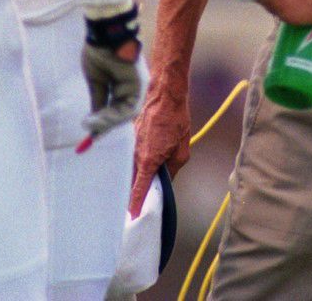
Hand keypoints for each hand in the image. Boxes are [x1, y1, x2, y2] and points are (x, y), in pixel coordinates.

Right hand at [78, 5, 144, 147]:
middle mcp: (134, 86)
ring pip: (127, 113)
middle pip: (123, 113)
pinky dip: (115, 115)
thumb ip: (99, 100)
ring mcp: (139, 85)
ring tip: (92, 124)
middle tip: (90, 136)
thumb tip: (92, 121)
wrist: (104, 35)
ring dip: (109, 122)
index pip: (117, 109)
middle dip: (106, 126)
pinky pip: (130, 107)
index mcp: (124, 84)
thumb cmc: (99, 52)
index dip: (104, 124)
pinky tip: (99, 116)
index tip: (91, 137)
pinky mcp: (140, 83)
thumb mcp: (96, 82)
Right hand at [130, 81, 190, 216]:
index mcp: (148, 160)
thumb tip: (167, 179)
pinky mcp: (128, 138)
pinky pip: (129, 156)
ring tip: (142, 180)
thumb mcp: (182, 148)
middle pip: (133, 180)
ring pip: (130, 168)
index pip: (139, 188)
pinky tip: (143, 158)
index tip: (131, 217)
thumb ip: (174, 167)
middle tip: (139, 202)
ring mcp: (129, 146)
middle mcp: (134, 155)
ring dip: (135, 175)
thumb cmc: (176, 119)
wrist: (164, 95)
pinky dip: (134, 161)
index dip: (135, 204)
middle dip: (135, 191)